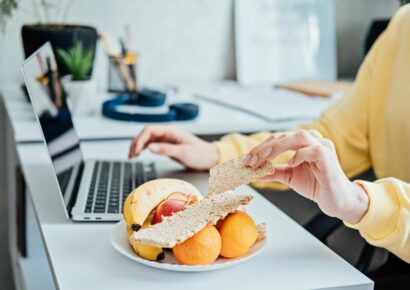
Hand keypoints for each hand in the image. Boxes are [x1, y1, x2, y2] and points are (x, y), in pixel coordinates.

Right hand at [128, 125, 218, 169]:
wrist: (211, 157)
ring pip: (147, 138)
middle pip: (146, 133)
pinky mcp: (168, 144)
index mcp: (171, 131)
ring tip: (132, 156)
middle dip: (136, 143)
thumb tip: (149, 148)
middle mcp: (168, 132)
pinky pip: (152, 144)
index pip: (149, 131)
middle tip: (130, 155)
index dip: (139, 140)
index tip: (135, 151)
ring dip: (138, 145)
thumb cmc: (201, 154)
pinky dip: (144, 148)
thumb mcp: (183, 153)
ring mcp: (167, 138)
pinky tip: (139, 154)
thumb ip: (166, 150)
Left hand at [243, 130, 368, 223]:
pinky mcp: (329, 158)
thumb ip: (273, 172)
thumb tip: (254, 173)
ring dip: (278, 147)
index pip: (278, 138)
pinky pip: (314, 150)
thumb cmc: (316, 184)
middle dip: (264, 148)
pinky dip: (300, 155)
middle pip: (284, 135)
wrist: (336, 200)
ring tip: (264, 160)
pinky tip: (291, 163)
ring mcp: (323, 146)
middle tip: (251, 161)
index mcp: (302, 142)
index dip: (260, 148)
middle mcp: (313, 140)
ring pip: (299, 136)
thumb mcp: (289, 176)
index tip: (247, 160)